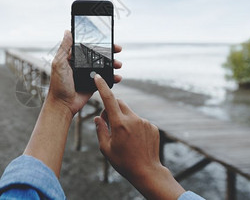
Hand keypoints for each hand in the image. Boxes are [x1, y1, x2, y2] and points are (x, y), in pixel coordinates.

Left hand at [47, 30, 121, 116]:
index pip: (87, 46)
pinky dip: (112, 77)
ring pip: (103, 66)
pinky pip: (105, 79)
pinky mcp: (93, 84)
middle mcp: (80, 65)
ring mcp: (87, 74)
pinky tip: (117, 77)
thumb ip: (64, 48)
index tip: (107, 39)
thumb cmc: (58, 85)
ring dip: (112, 64)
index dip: (97, 42)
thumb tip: (67, 31)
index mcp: (72, 58)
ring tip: (118, 64)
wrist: (63, 105)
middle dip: (109, 52)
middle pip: (97, 55)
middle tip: (117, 49)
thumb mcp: (59, 63)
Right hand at [94, 75, 184, 199]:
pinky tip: (135, 141)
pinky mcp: (152, 127)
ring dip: (124, 119)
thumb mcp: (106, 148)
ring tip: (124, 137)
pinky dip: (134, 126)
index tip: (98, 77)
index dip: (102, 86)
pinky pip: (139, 121)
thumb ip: (100, 130)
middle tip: (109, 122)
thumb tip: (98, 118)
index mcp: (120, 124)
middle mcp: (133, 119)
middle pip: (120, 103)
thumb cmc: (124, 162)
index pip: (109, 99)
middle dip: (112, 108)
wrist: (147, 172)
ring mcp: (144, 122)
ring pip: (130, 113)